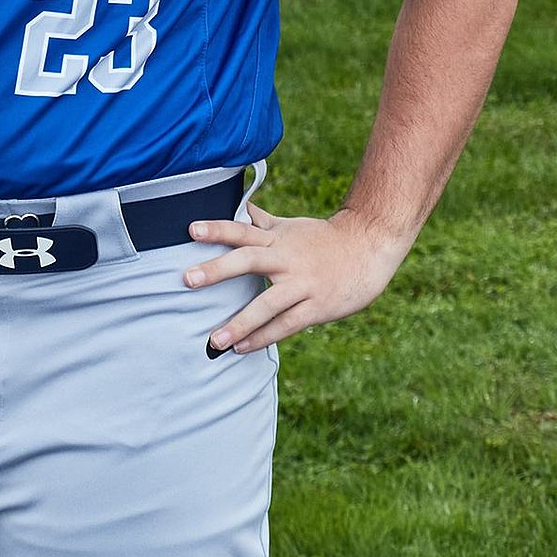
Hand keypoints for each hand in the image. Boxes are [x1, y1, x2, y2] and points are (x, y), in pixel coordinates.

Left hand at [184, 203, 409, 353]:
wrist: (368, 247)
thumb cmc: (323, 239)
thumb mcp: (292, 227)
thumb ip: (264, 222)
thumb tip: (240, 208)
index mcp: (277, 237)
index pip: (242, 229)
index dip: (217, 228)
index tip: (190, 230)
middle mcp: (286, 258)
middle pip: (248, 260)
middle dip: (217, 270)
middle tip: (188, 279)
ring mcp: (302, 283)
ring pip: (266, 303)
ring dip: (239, 322)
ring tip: (214, 339)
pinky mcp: (316, 307)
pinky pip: (286, 325)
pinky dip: (263, 337)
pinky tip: (242, 348)